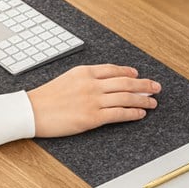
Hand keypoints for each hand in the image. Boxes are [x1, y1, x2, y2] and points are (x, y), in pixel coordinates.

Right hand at [26, 64, 159, 136]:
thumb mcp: (67, 78)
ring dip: (142, 100)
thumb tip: (102, 82)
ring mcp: (93, 100)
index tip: (138, 75)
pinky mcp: (93, 117)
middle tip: (156, 86)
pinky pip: (119, 114)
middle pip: (125, 83)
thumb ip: (85, 78)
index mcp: (85, 72)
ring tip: (153, 102)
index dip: (129, 73)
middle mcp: (92, 84)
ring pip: (125, 97)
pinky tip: (140, 114)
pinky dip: (132, 113)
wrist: (33, 111)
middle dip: (143, 85)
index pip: (113, 70)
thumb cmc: (46, 97)